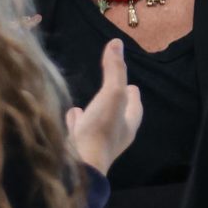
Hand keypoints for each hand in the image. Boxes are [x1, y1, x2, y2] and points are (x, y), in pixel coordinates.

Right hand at [65, 38, 142, 174]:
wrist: (78, 164)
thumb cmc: (101, 129)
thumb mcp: (112, 94)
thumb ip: (115, 70)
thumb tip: (117, 43)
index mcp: (128, 124)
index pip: (136, 107)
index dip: (134, 95)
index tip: (133, 85)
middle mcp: (114, 135)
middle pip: (118, 115)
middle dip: (115, 103)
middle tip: (112, 90)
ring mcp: (95, 143)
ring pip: (97, 123)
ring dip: (94, 112)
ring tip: (87, 103)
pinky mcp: (78, 148)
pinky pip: (79, 131)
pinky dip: (77, 122)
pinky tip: (71, 115)